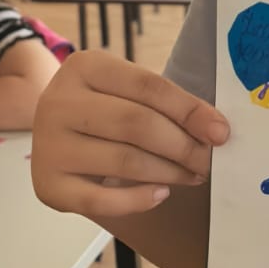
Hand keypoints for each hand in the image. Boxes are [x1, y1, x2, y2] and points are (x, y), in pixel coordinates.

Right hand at [32, 50, 228, 220]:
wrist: (58, 136)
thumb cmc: (107, 111)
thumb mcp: (129, 92)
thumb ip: (167, 104)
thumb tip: (216, 131)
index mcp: (84, 67)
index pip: (148, 87)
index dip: (190, 110)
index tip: (221, 133)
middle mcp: (58, 101)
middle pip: (137, 124)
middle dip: (183, 146)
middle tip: (208, 161)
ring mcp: (48, 145)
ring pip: (124, 161)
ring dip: (169, 172)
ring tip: (192, 175)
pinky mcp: (47, 185)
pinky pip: (101, 201)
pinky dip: (139, 200)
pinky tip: (161, 193)